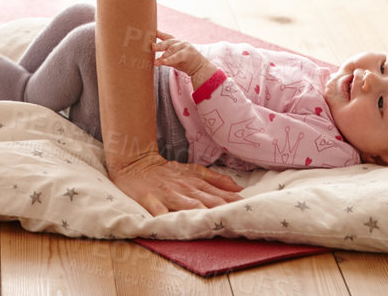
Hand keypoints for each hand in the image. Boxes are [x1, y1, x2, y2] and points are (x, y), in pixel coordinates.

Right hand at [108, 149, 241, 216]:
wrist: (135, 161)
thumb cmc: (167, 171)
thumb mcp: (193, 170)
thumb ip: (215, 180)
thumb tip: (238, 188)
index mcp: (196, 182)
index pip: (220, 194)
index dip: (235, 202)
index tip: (251, 209)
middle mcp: (185, 188)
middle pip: (208, 201)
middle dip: (224, 210)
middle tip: (240, 220)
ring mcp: (167, 194)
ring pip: (188, 205)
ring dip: (202, 214)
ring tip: (216, 224)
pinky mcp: (150, 199)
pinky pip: (159, 210)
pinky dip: (166, 217)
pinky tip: (173, 225)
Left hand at [152, 33, 215, 85]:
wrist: (199, 68)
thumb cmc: (184, 63)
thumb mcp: (173, 60)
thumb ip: (164, 58)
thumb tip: (152, 60)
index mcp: (175, 42)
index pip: (166, 37)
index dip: (158, 33)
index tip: (150, 31)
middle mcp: (179, 42)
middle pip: (167, 42)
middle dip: (159, 45)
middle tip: (151, 47)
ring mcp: (184, 46)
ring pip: (172, 49)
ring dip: (164, 55)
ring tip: (156, 61)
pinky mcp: (188, 53)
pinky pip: (178, 56)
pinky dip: (170, 59)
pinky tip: (163, 62)